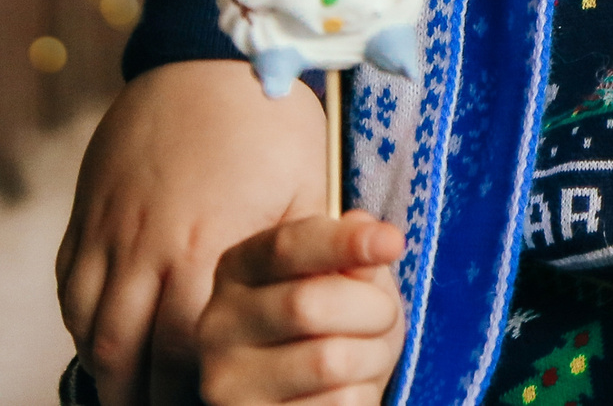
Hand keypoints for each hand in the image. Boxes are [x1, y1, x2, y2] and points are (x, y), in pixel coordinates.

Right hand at [58, 61, 326, 405]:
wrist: (207, 56)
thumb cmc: (270, 118)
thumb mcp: (309, 183)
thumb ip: (311, 248)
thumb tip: (344, 294)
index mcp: (207, 247)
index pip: (189, 350)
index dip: (198, 389)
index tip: (216, 402)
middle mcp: (146, 250)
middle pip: (128, 354)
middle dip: (147, 395)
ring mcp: (109, 235)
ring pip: (91, 330)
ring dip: (111, 371)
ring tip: (136, 395)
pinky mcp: (87, 219)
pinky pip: (70, 293)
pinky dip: (85, 327)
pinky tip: (110, 341)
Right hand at [196, 214, 404, 405]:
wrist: (309, 391)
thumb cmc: (334, 321)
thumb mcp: (345, 276)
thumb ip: (351, 251)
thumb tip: (364, 227)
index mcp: (239, 268)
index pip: (287, 246)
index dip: (343, 242)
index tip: (392, 243)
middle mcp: (217, 323)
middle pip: (310, 305)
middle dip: (373, 310)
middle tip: (385, 317)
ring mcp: (227, 381)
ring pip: (330, 361)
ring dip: (375, 355)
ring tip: (369, 354)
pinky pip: (340, 403)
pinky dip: (365, 393)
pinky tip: (349, 387)